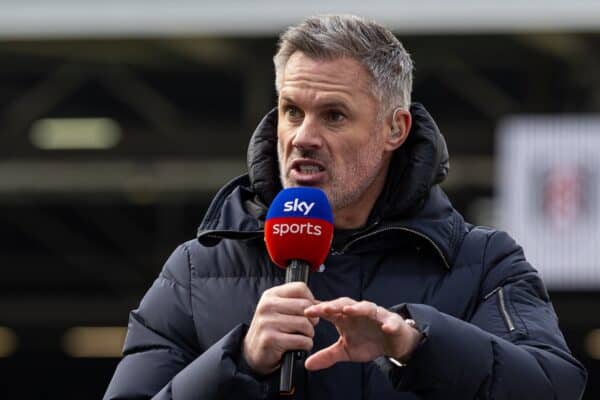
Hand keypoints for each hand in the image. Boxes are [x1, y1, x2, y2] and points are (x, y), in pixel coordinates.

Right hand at [243, 282, 318, 374]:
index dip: (310, 300)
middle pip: (305, 306)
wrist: (252, 353)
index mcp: (271, 295)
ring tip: (300, 336)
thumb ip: (296, 303)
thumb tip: (320, 304)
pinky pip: (301, 340)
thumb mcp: (278, 310)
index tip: (308, 311)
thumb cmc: (271, 330)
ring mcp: (267, 322)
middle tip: (307, 327)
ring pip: (305, 324)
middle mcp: (267, 306)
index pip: (300, 288)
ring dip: (309, 334)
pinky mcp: (271, 339)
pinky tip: (297, 346)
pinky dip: (305, 345)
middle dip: (312, 319)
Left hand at [303, 297, 421, 370]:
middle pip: (345, 304)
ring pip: (366, 308)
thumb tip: (307, 364)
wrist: (392, 343)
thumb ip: (327, 355)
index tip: (306, 313)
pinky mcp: (392, 321)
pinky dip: (388, 323)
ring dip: (357, 308)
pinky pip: (391, 321)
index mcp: (345, 317)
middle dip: (335, 305)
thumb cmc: (368, 341)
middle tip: (325, 308)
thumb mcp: (345, 351)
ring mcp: (375, 315)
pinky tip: (385, 327)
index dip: (319, 310)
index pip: (330, 311)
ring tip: (348, 310)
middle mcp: (359, 312)